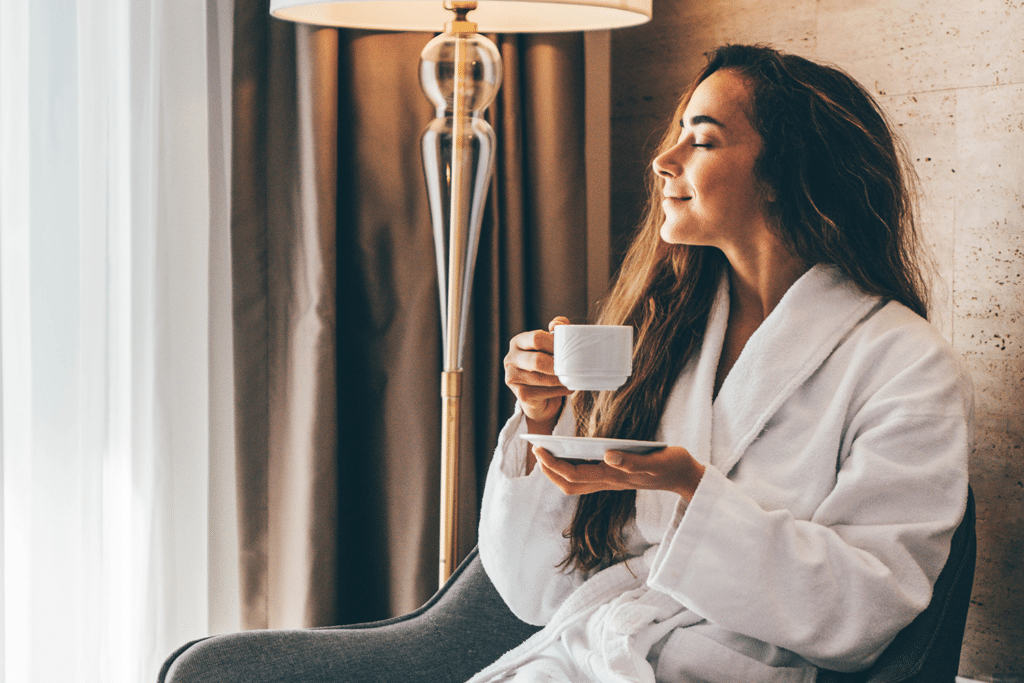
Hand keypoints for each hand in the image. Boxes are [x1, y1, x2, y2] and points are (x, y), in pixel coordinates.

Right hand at [504, 316, 571, 433]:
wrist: (540, 393)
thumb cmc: (548, 363)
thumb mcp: (552, 344)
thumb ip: (557, 329)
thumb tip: (556, 324)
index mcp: (518, 342)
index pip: (536, 338)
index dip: (555, 343)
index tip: (569, 348)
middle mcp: (510, 358)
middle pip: (537, 360)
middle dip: (557, 364)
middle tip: (572, 366)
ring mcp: (512, 377)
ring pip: (541, 378)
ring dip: (560, 379)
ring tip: (572, 377)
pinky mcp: (520, 394)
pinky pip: (543, 392)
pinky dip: (559, 390)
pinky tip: (567, 387)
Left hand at [533, 445, 705, 501]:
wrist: (686, 477)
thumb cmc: (671, 465)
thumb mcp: (657, 460)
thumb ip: (632, 461)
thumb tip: (608, 455)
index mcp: (615, 477)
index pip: (575, 475)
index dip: (554, 465)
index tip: (540, 448)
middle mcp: (609, 482)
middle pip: (570, 484)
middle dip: (549, 469)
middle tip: (536, 449)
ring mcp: (611, 482)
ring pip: (575, 484)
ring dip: (557, 471)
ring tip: (545, 452)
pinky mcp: (615, 477)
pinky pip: (585, 477)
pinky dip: (570, 467)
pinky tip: (566, 453)